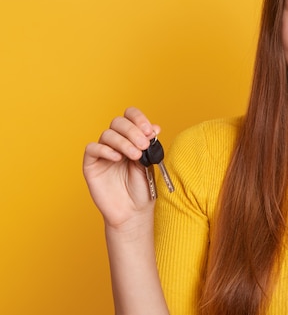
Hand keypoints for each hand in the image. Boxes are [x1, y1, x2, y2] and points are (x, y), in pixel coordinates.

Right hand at [83, 107, 161, 228]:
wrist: (133, 212)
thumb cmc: (143, 188)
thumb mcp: (150, 164)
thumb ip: (150, 146)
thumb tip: (155, 127)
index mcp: (131, 138)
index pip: (130, 116)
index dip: (138, 118)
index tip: (149, 130)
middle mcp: (116, 143)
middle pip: (118, 122)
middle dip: (132, 131)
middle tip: (143, 145)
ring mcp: (103, 153)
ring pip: (107, 134)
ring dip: (123, 142)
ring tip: (135, 156)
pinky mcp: (91, 165)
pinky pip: (92, 149)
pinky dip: (105, 150)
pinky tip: (117, 158)